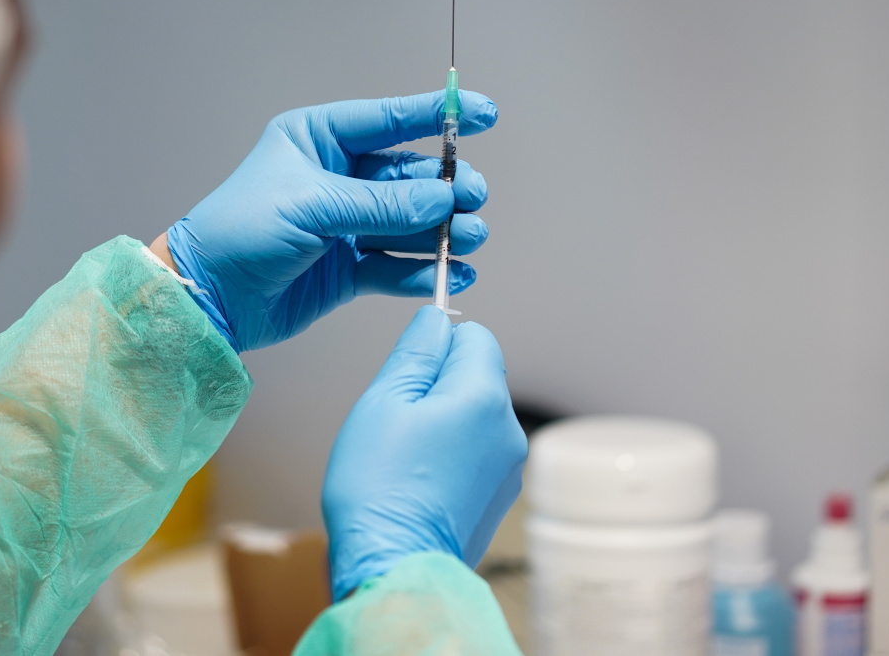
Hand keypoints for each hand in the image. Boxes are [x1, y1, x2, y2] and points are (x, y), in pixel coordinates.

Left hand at [165, 91, 496, 351]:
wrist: (207, 297)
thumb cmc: (240, 231)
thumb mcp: (310, 206)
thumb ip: (380, 205)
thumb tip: (442, 201)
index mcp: (318, 140)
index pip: (388, 120)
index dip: (438, 116)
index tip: (485, 115)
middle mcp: (336, 178)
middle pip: (408, 176)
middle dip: (445, 187)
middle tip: (471, 200)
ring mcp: (344, 225)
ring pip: (409, 222)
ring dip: (442, 231)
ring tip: (467, 238)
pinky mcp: (348, 270)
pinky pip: (396, 265)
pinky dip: (425, 270)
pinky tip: (452, 272)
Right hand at [322, 306, 527, 599]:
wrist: (393, 568)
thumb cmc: (379, 488)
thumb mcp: (384, 401)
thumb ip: (416, 352)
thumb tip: (436, 319)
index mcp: (484, 397)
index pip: (475, 335)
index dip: (436, 345)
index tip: (407, 371)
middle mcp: (508, 429)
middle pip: (477, 376)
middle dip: (438, 385)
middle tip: (398, 420)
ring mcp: (509, 468)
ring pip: (475, 415)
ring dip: (444, 421)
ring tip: (405, 456)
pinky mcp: (500, 497)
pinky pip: (476, 452)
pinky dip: (451, 455)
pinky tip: (419, 480)